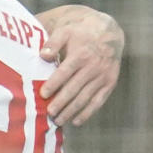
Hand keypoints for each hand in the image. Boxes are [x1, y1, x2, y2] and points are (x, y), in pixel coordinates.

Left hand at [39, 6, 123, 126]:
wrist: (108, 32)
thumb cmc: (79, 33)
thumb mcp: (65, 31)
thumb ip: (53, 42)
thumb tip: (43, 55)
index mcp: (81, 54)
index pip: (65, 72)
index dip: (54, 84)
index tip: (43, 95)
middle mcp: (93, 67)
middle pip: (75, 88)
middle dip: (61, 102)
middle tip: (49, 114)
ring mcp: (103, 76)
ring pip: (85, 98)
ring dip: (71, 111)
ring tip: (58, 121)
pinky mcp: (110, 83)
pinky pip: (98, 101)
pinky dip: (87, 113)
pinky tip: (76, 122)